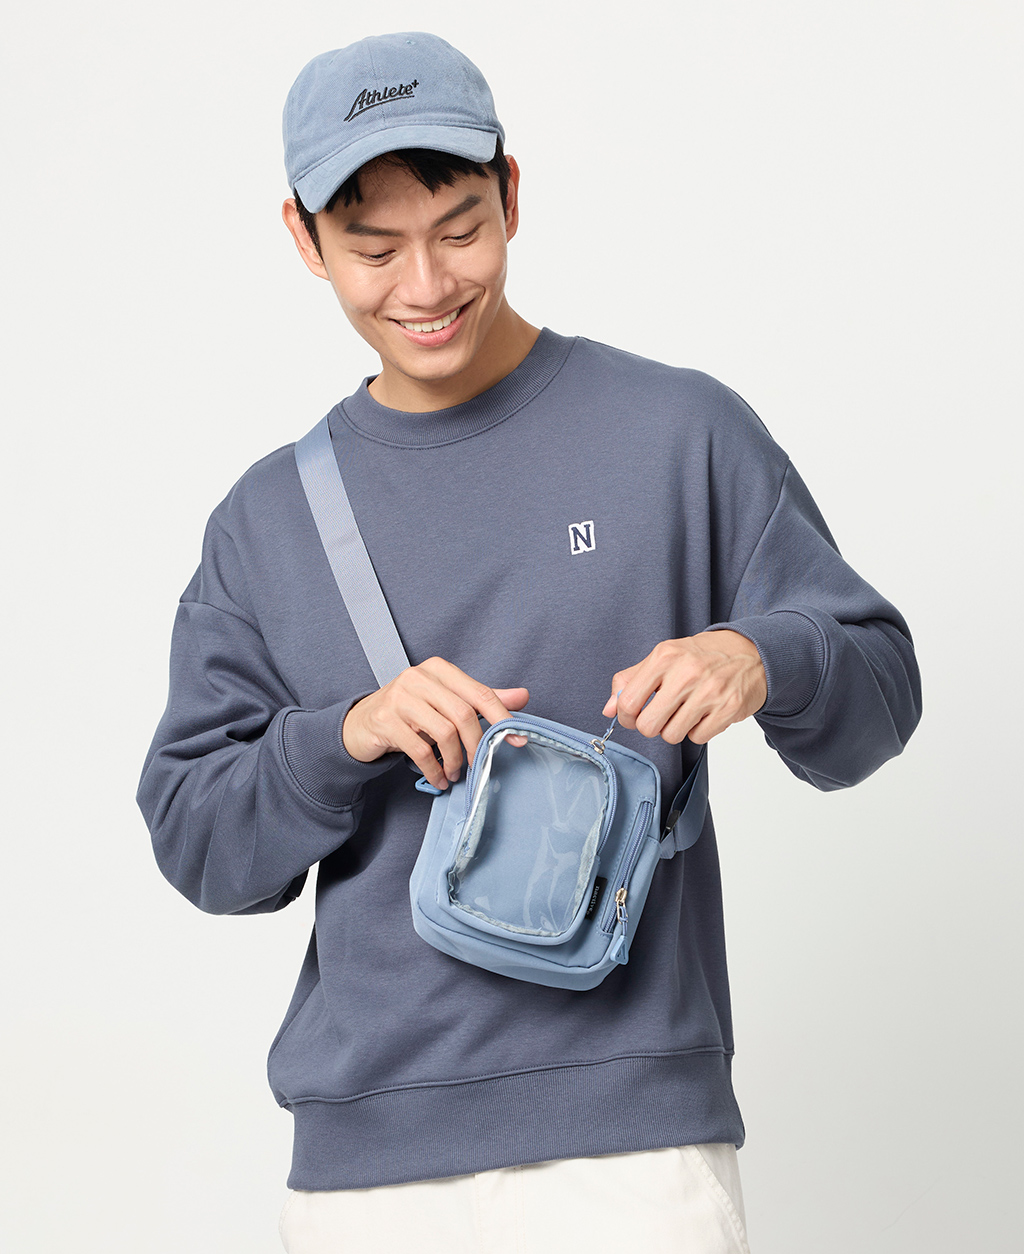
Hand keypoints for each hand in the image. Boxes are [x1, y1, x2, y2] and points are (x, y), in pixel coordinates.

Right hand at [342, 656, 529, 790]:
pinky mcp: (384, 720)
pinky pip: (420, 750)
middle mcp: (418, 677)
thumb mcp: (446, 702)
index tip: (517, 740)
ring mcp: (399, 697)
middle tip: (479, 764)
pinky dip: (434, 769)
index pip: (479, 693)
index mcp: (438, 669)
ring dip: (454, 760)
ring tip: (455, 773)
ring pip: (443, 732)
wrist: (361, 724)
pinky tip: (438, 777)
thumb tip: (523, 696)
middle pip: (463, 714)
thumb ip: (482, 699)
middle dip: (476, 745)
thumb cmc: (410, 712)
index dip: (502, 718)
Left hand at [601, 631, 766, 745]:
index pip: (628, 702)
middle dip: (651, 726)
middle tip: (661, 715)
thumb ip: (631, 680)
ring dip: (675, 729)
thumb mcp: (664, 657)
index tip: (633, 715)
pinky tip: (704, 714)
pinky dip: (698, 731)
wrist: (751, 653)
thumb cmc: (702, 656)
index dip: (626, 716)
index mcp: (664, 656)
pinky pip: (697, 738)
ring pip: (672, 735)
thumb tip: (608, 709)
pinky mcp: (728, 708)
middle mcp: (687, 672)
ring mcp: (710, 691)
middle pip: (648, 726)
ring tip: (686, 711)